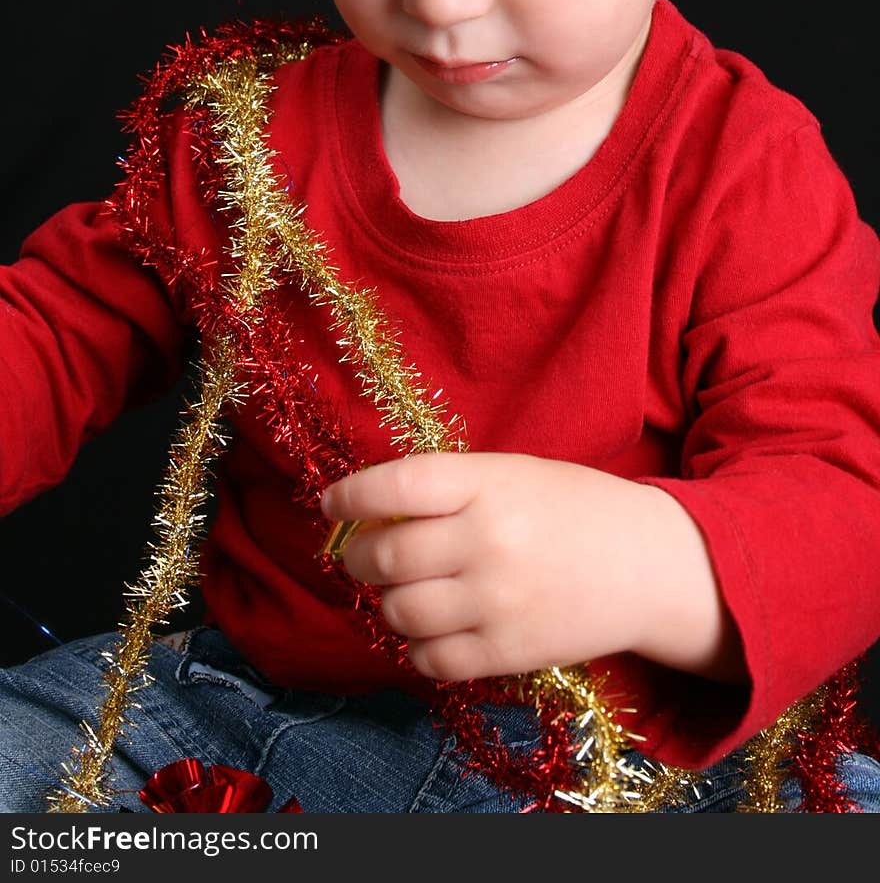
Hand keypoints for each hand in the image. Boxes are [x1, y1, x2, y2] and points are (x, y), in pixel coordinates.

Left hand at [320, 451, 661, 680]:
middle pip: (384, 556)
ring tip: (402, 592)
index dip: (350, 496)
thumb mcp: (514, 474)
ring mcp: (496, 602)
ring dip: (387, 602)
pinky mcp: (507, 653)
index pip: (395, 487)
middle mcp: (487, 542)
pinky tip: (430, 628)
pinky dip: (417, 647)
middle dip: (358, 556)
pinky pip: (430, 660)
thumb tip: (372, 511)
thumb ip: (451, 489)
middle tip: (361, 554)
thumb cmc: (576, 509)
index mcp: (489, 484)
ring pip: (398, 612)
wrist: (650, 566)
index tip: (330, 503)